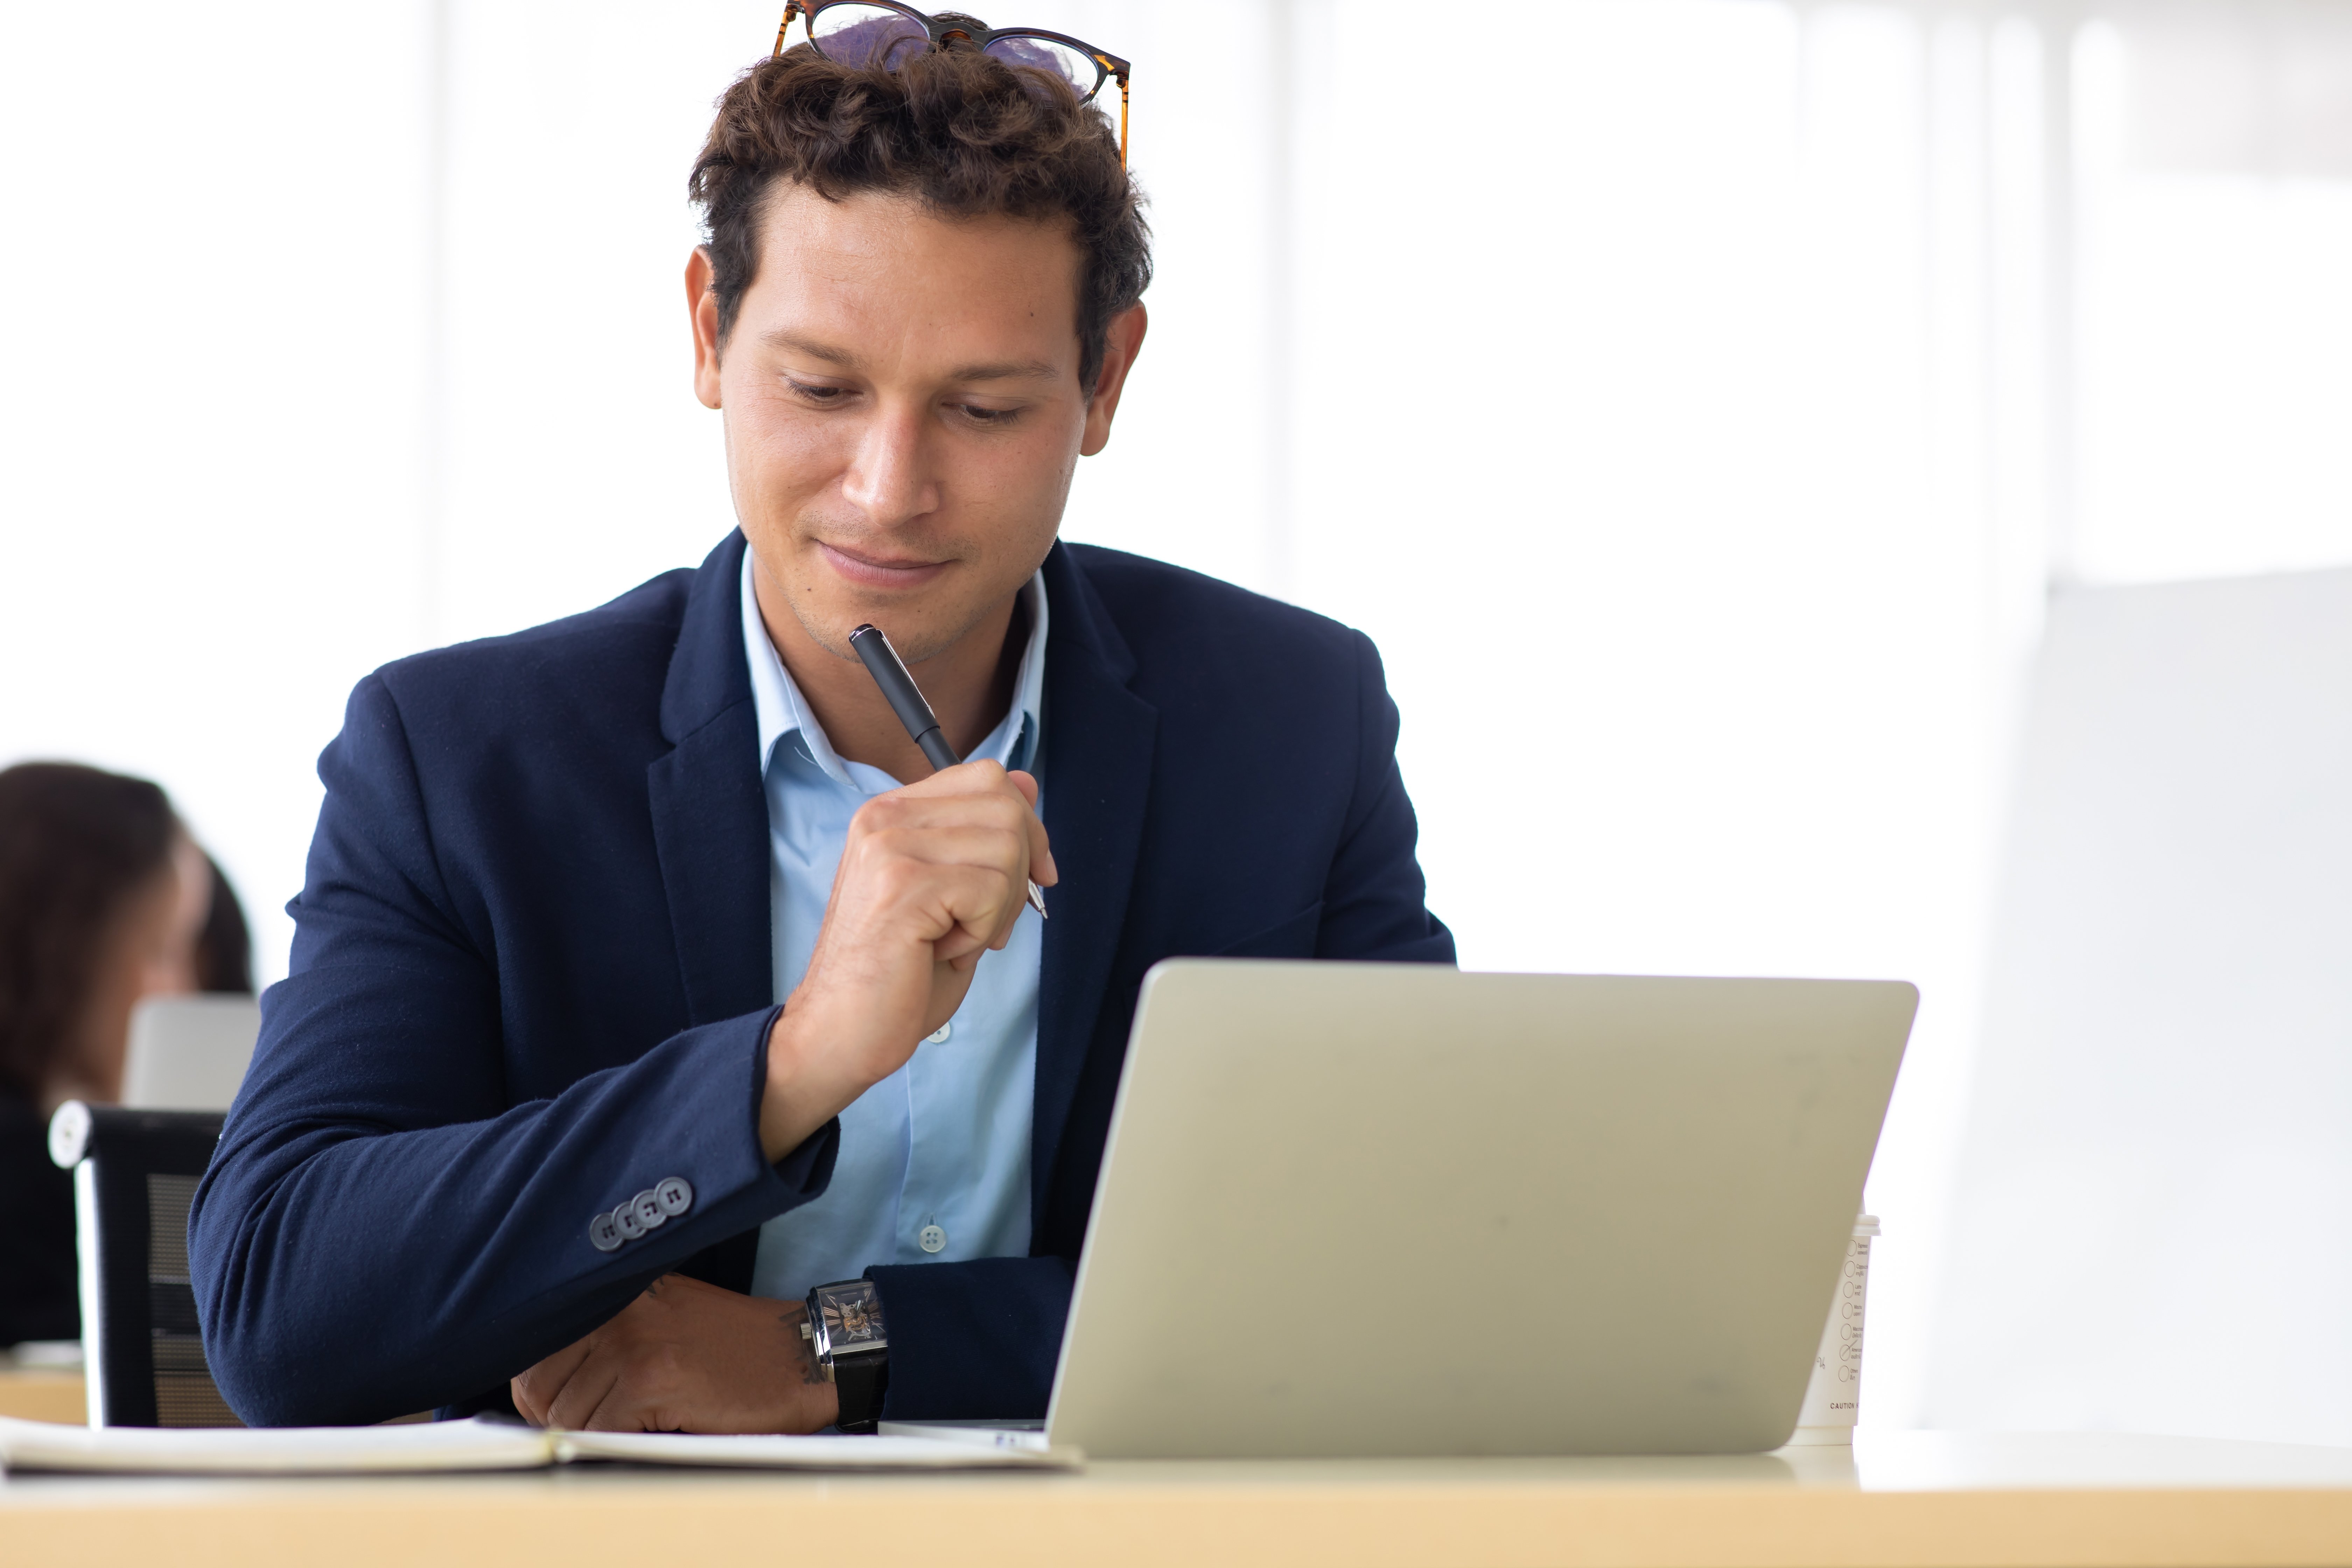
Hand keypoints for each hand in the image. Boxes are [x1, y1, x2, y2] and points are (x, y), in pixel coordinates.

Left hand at [509, 1274, 836, 1432]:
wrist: (802, 1357)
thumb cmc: (740, 1347)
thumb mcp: (667, 1319)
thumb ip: (611, 1337)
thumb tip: (549, 1383)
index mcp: (618, 1296)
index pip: (536, 1353)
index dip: (540, 1394)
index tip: (560, 1410)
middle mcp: (619, 1314)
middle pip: (541, 1388)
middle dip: (561, 1420)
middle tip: (601, 1428)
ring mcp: (633, 1345)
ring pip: (569, 1417)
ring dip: (596, 1435)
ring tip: (640, 1425)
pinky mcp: (653, 1381)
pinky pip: (601, 1434)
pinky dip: (620, 1446)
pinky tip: (657, 1431)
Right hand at [757, 759, 1054, 1159]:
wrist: (838, 1031)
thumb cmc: (897, 972)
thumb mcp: (954, 893)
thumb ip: (985, 837)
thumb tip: (1030, 783)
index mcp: (892, 813)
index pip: (987, 778)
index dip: (1025, 826)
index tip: (1031, 877)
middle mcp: (884, 818)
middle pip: (1005, 807)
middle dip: (1019, 873)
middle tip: (986, 924)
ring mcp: (889, 847)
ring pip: (1006, 849)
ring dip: (999, 909)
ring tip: (954, 939)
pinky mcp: (901, 885)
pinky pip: (990, 890)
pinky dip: (983, 932)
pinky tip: (941, 951)